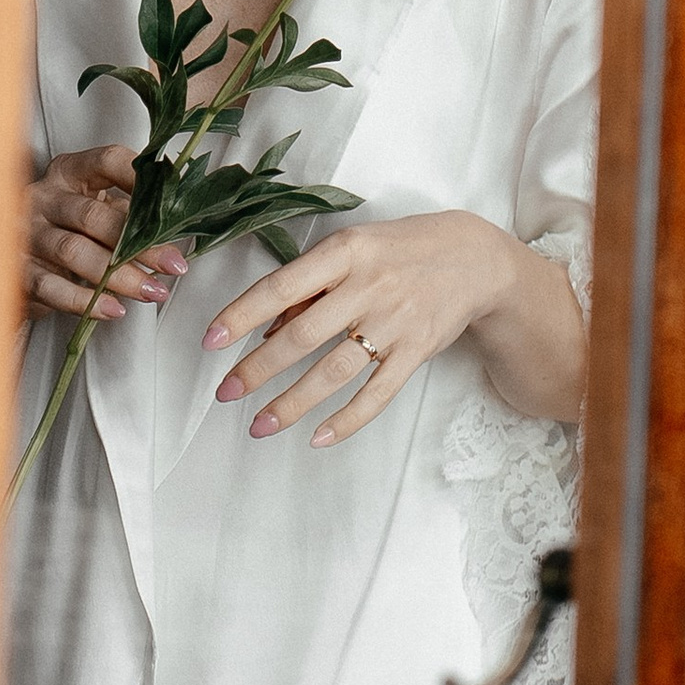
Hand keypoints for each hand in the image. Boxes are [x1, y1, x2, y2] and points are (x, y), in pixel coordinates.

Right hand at [23, 146, 187, 324]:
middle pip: (92, 215)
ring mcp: (26, 233)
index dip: (140, 178)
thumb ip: (130, 213)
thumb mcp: (97, 209)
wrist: (18, 261)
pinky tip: (113, 309)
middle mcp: (44, 196)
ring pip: (74, 252)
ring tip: (152, 291)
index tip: (172, 201)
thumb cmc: (70, 229)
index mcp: (70, 171)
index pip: (107, 161)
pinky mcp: (18, 270)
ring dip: (118, 276)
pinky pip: (51, 287)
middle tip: (173, 265)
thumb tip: (178, 224)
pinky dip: (85, 302)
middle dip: (138, 244)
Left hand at [202, 210, 580, 445]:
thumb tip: (266, 329)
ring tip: (260, 425)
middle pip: (302, 335)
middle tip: (226, 393)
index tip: (211, 341)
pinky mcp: (416, 352)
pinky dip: (347, 420)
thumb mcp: (353, 247)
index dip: (242, 314)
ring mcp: (394, 323)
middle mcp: (368, 286)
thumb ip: (311, 285)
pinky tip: (318, 437)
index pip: (281, 286)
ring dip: (292, 403)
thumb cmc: (400, 249)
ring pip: (333, 371)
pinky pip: (376, 394)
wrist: (474, 258)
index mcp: (345, 251)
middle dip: (258, 369)